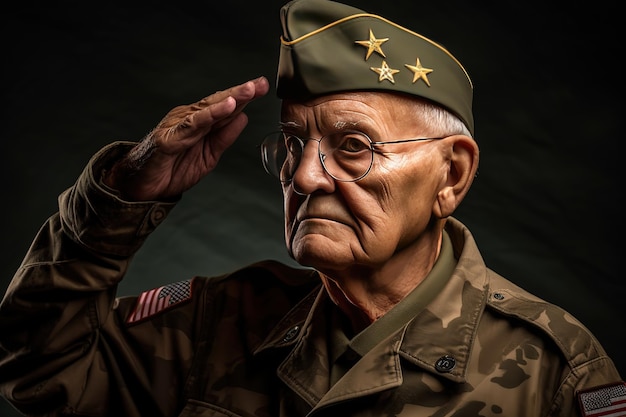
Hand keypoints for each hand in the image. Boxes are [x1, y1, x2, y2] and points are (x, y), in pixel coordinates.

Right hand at [105, 76, 269, 200]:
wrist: (141, 187)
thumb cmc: (172, 169)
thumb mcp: (208, 156)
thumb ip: (224, 137)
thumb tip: (244, 119)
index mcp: (198, 122)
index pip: (225, 105)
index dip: (244, 96)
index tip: (264, 86)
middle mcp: (188, 118)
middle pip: (218, 102)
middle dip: (241, 92)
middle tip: (261, 83)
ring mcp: (177, 126)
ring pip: (207, 110)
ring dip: (229, 99)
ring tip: (248, 91)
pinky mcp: (168, 139)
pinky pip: (192, 126)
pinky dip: (209, 116)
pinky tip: (225, 108)